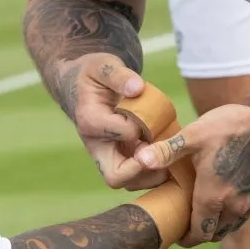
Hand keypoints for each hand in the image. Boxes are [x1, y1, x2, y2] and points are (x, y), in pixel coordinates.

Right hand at [59, 53, 170, 189]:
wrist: (81, 85)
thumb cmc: (94, 74)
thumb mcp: (104, 66)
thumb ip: (120, 76)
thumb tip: (138, 88)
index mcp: (91, 121)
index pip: (123, 133)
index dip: (143, 126)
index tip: (151, 116)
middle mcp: (95, 145)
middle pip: (116, 177)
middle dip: (144, 170)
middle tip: (163, 154)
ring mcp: (106, 155)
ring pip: (128, 183)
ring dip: (151, 175)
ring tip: (169, 154)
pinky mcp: (117, 158)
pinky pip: (135, 177)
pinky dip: (153, 172)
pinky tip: (167, 155)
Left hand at [134, 90, 249, 245]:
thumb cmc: (230, 128)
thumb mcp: (193, 135)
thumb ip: (166, 151)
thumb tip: (138, 160)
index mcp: (212, 196)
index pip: (197, 233)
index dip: (186, 239)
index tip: (178, 236)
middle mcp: (233, 206)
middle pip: (215, 233)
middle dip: (201, 234)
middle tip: (190, 225)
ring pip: (234, 227)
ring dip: (221, 227)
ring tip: (210, 220)